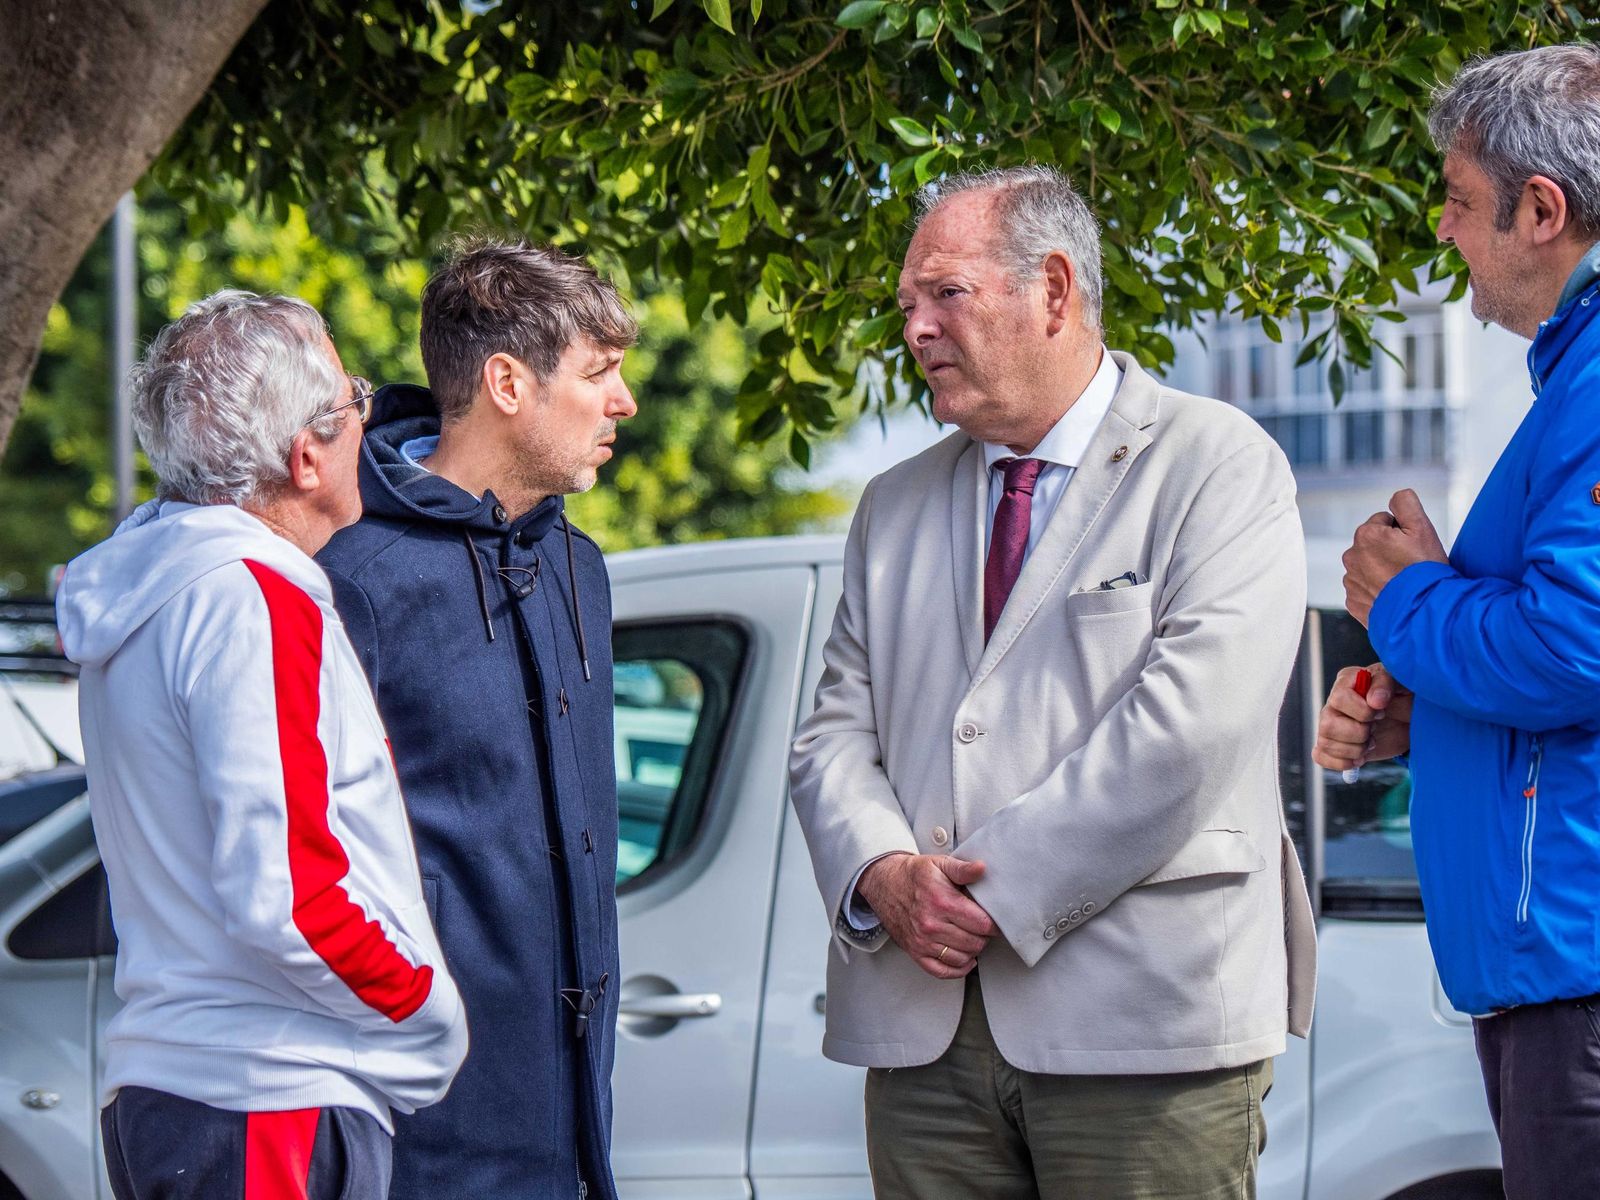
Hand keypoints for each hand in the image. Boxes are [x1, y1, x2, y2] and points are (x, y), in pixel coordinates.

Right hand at [857, 853, 996, 979]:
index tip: (994, 919)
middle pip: (975, 943)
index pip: (982, 924)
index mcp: (942, 902)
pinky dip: (957, 969)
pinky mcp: (915, 952)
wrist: (883, 883)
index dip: (994, 923)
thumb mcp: (939, 864)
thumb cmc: (913, 875)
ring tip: (971, 937)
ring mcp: (922, 941)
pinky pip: (942, 971)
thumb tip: (981, 868)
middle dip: (983, 936)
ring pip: (962, 958)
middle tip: (981, 926)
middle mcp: (931, 925)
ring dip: (972, 950)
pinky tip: (964, 959)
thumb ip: (962, 869)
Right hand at [1312, 663, 1412, 771]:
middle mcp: (1333, 704)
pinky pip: (1320, 756)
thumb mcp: (1401, 681)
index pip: (1339, 698)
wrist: (1409, 718)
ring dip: (1355, 750)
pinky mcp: (1335, 745)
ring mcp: (1331, 725)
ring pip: (1325, 743)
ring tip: (1371, 742)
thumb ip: (1385, 683)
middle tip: (1375, 728)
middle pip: (1327, 725)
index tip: (1382, 712)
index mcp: (1347, 682)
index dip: (1362, 711)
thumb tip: (1374, 701)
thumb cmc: (1403, 696)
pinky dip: (1341, 762)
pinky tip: (1360, 758)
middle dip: (1359, 733)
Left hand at [1342, 489, 1447, 626]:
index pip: (1384, 521)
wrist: (1423, 614)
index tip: (1412, 548)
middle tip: (1410, 564)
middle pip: (1374, 543)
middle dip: (1390, 549)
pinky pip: (1366, 588)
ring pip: (1369, 565)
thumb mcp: (1422, 528)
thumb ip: (1405, 503)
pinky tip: (1394, 595)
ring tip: (1403, 581)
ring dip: (1383, 569)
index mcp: (1365, 535)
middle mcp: (1352, 557)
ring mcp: (1351, 581)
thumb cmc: (1425, 572)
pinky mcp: (1353, 601)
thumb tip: (1395, 496)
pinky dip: (1378, 590)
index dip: (1403, 532)